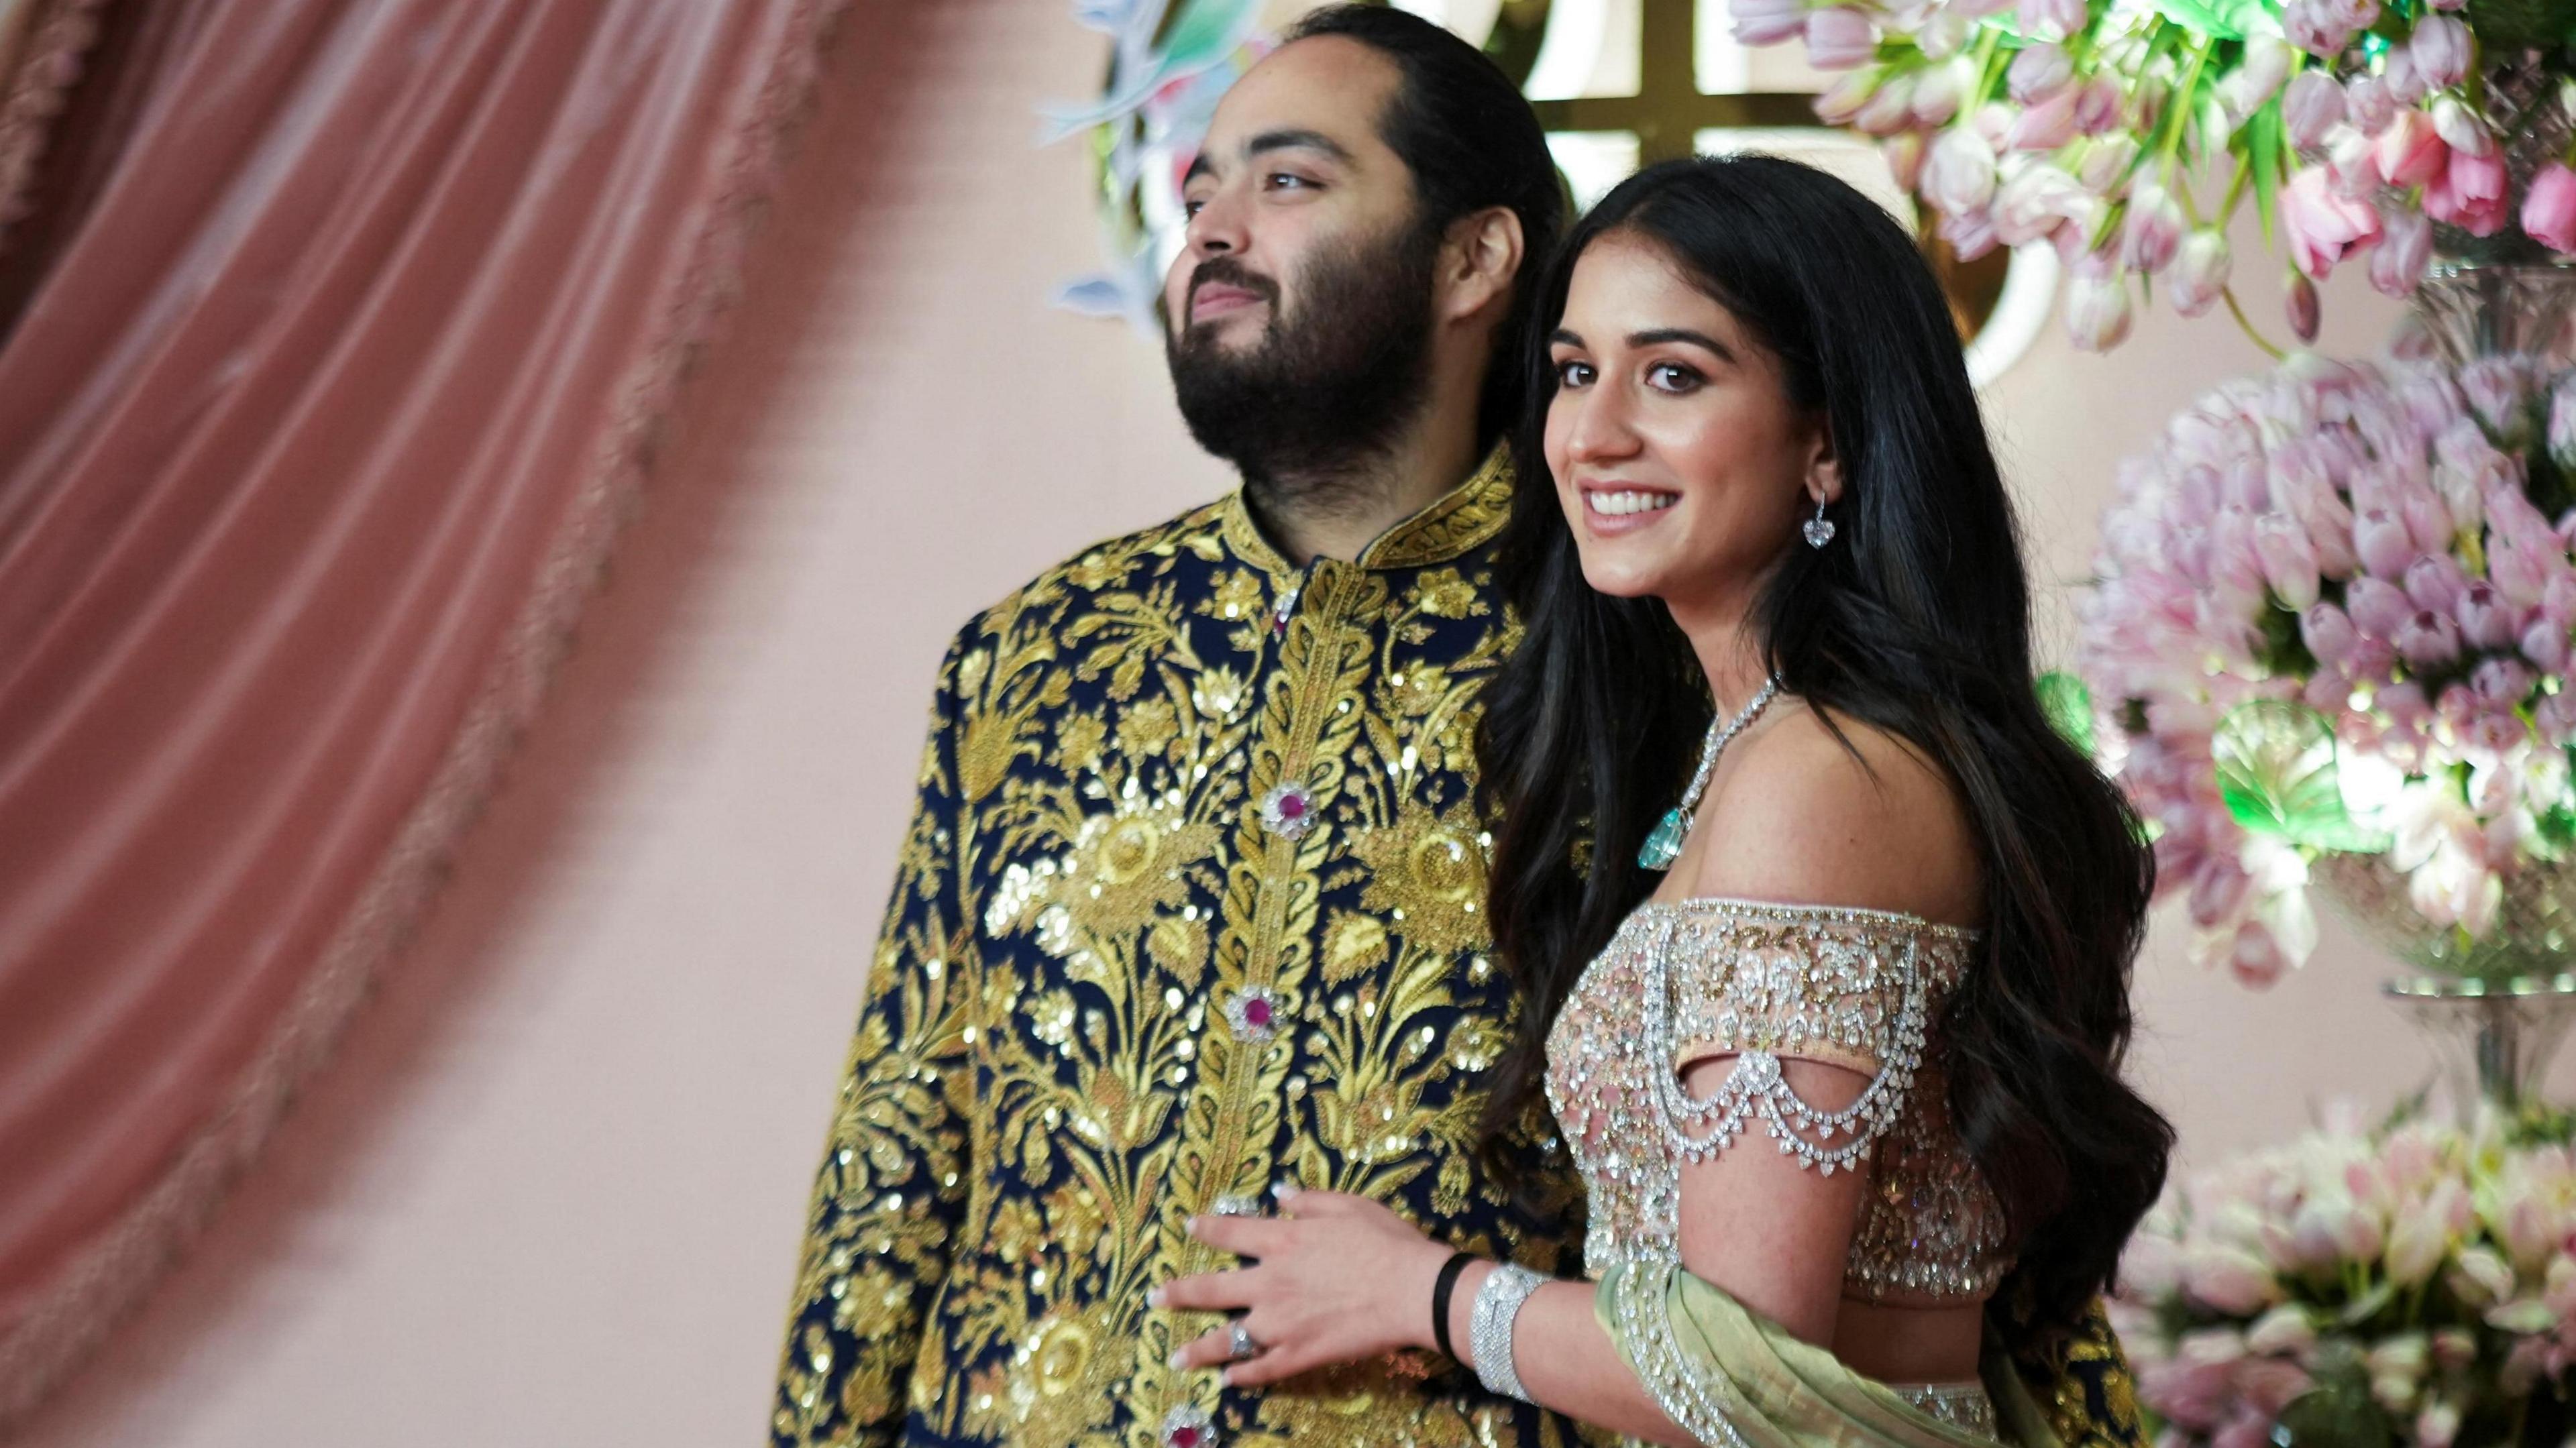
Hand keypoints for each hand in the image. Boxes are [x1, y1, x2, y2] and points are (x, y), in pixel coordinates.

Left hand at [1151, 1188, 1452, 1386]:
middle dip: (1180, 1293)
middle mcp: (1271, 1281)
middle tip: (1156, 1297)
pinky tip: (1229, 1380)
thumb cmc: (1386, 1241)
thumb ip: (1309, 1201)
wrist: (1414, 1289)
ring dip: (1200, 1348)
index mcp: (1283, 1240)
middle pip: (1212, 1288)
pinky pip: (1263, 1368)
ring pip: (1228, 1338)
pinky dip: (1244, 1375)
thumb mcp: (1348, 1205)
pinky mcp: (1300, 1353)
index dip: (1207, 1228)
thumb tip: (1281, 1194)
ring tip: (1177, 1357)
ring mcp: (1281, 1322)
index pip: (1232, 1232)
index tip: (1189, 1226)